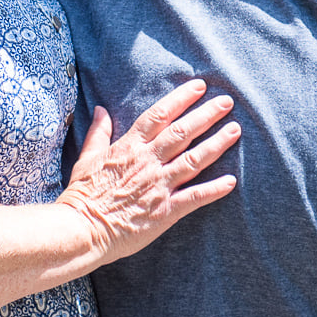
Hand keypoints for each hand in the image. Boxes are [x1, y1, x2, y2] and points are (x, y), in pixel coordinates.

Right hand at [58, 79, 239, 264]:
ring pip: (193, 159)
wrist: (81, 230)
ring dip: (216, 144)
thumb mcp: (86, 157)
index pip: (160, 115)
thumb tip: (101, 109)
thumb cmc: (82, 195)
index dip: (181, 98)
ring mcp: (158, 185)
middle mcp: (148, 162)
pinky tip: (231, 181)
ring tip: (234, 130)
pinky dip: (214, 189)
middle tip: (227, 102)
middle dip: (206, 115)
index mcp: (129, 147)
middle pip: (182, 132)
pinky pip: (194, 197)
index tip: (199, 86)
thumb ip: (99, 132)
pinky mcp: (165, 211)